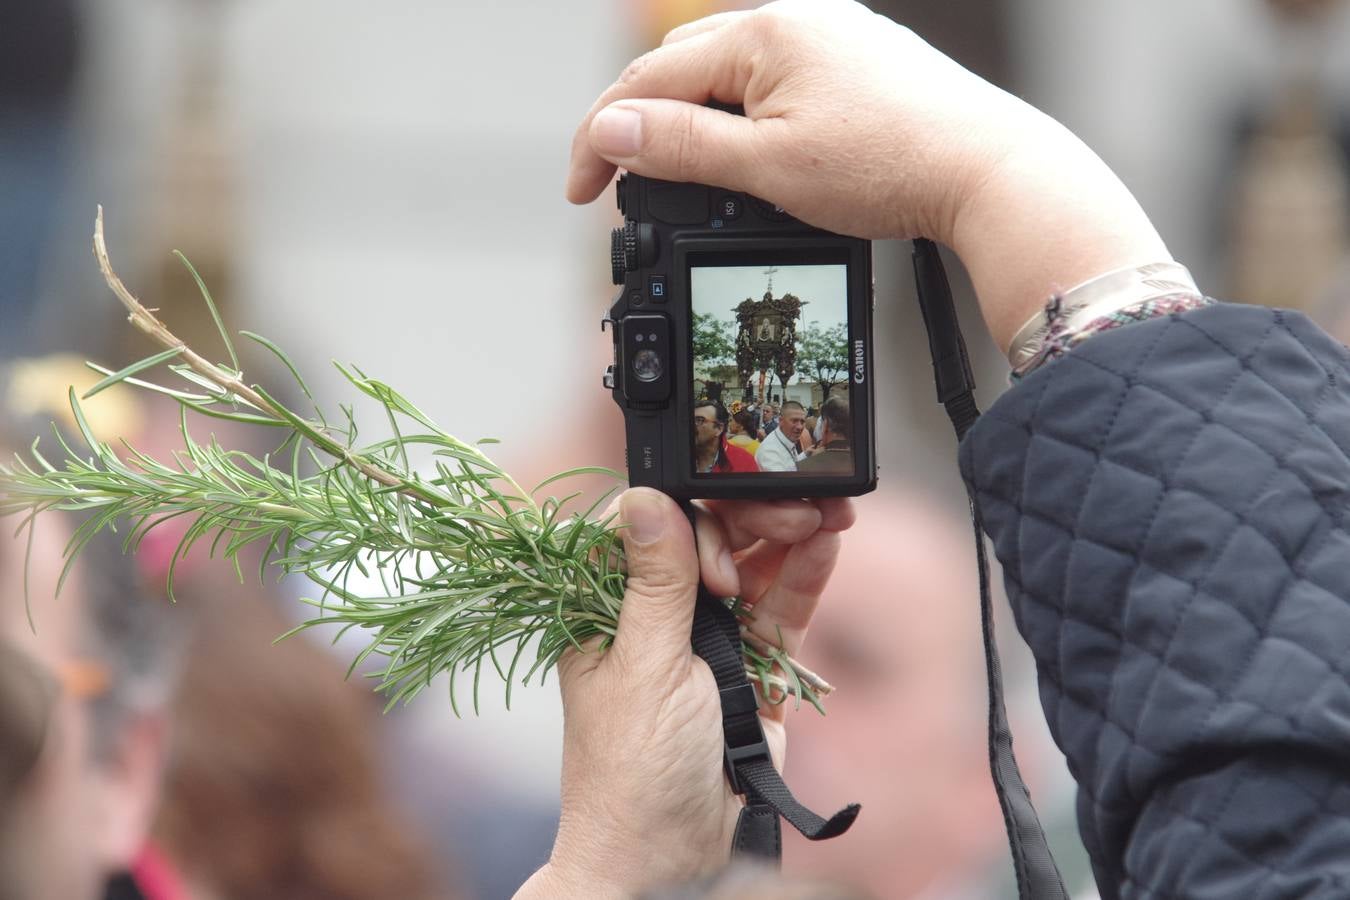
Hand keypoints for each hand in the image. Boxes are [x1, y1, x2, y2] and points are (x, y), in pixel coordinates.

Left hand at [516, 488, 854, 897]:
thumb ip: (655, 582)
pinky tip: (825, 544)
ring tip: (827, 509)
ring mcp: (707, 642)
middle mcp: (656, 617)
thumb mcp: (645, 667)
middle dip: (751, 518)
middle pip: (708, 541)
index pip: (646, 529)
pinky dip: (803, 580)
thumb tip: (642, 495)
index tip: (717, 530)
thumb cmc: (633, 773)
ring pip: (750, 571)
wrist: (671, 860)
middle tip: (793, 508)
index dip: (687, 514)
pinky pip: (779, 615)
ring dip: (787, 538)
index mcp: (604, 608)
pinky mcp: (752, 671)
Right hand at [567, 0, 1170, 351]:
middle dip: (641, 126)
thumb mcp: (768, 167)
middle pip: (682, 67)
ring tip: (675, 178)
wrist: (988, 172)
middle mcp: (794, 17)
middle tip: (617, 186)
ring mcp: (829, 36)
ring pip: (727, 73)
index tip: (579, 191)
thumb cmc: (893, 165)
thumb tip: (609, 130)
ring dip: (690, 120)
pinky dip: (740, 116)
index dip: (601, 139)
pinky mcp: (854, 62)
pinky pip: (772, 80)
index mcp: (763, 31)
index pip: (650, 80)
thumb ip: (681, 147)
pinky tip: (743, 152)